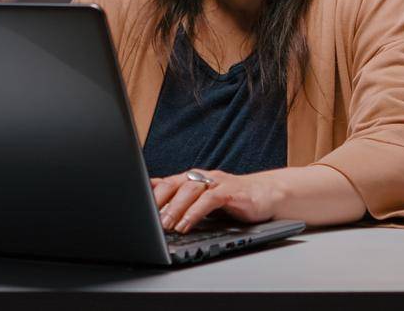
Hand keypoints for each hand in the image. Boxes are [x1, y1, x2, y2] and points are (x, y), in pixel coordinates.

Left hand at [151, 169, 279, 233]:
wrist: (268, 194)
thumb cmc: (235, 199)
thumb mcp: (204, 200)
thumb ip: (183, 200)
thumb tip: (155, 201)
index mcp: (193, 178)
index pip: (166, 182)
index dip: (150, 193)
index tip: (135, 205)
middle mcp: (203, 177)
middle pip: (174, 184)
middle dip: (159, 201)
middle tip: (147, 219)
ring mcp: (217, 182)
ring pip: (190, 190)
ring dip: (175, 208)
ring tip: (164, 225)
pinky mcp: (230, 191)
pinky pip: (209, 200)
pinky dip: (195, 212)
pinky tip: (186, 224)